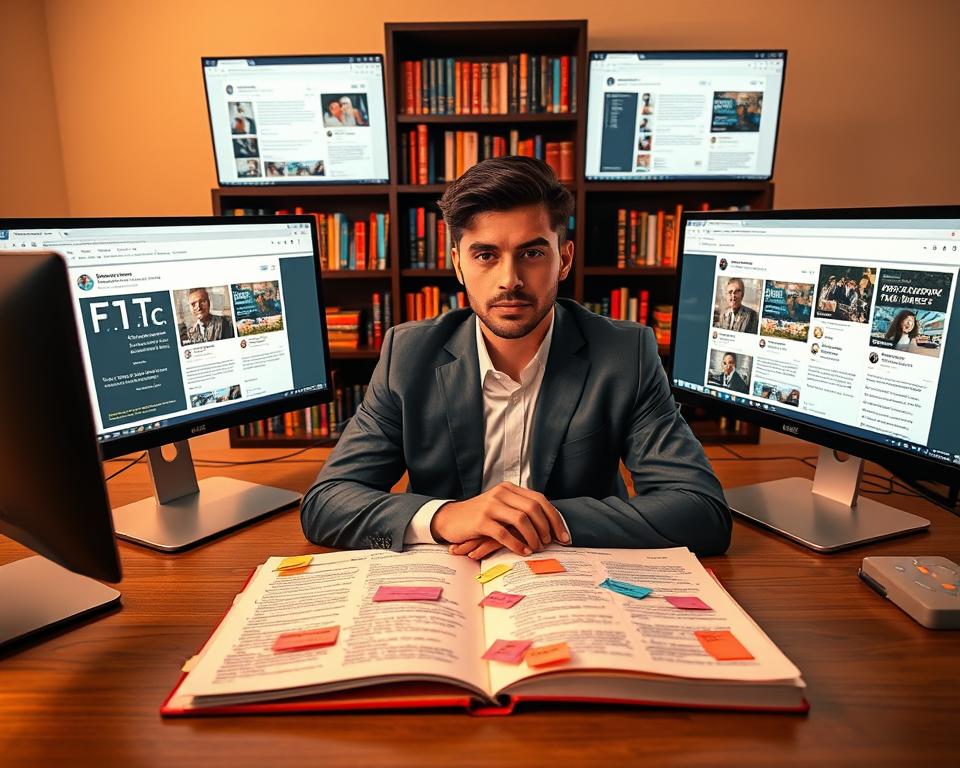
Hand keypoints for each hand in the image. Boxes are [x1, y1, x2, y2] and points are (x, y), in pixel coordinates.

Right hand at [430, 482, 568, 555]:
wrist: (451, 519)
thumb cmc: (480, 517)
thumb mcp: (501, 507)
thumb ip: (520, 511)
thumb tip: (549, 528)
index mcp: (509, 489)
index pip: (540, 500)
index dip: (555, 518)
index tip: (563, 536)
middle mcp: (501, 493)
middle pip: (534, 508)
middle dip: (547, 528)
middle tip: (550, 543)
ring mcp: (490, 506)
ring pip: (521, 519)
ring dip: (533, 537)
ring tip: (536, 548)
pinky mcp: (481, 521)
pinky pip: (504, 533)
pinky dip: (516, 544)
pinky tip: (523, 552)